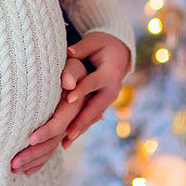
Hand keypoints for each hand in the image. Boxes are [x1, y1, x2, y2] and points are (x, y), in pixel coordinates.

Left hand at [10, 57, 86, 175]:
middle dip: (33, 154)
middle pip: (53, 142)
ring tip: (13, 170)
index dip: (46, 131)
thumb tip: (69, 82)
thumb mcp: (73, 65)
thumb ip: (71, 72)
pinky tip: (27, 172)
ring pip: (50, 149)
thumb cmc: (71, 66)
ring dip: (33, 161)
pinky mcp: (60, 133)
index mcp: (75, 106)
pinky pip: (51, 150)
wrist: (79, 73)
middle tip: (13, 163)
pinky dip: (39, 162)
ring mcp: (67, 128)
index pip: (60, 122)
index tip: (29, 139)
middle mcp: (72, 121)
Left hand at [61, 32, 130, 147]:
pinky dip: (80, 128)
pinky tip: (67, 142)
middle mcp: (112, 89)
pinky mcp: (102, 104)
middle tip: (67, 133)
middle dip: (81, 121)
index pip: (93, 82)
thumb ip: (81, 48)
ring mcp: (108, 99)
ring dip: (80, 130)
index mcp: (110, 73)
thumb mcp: (94, 42)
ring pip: (93, 116)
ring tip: (65, 144)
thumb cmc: (103, 44)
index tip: (68, 98)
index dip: (81, 90)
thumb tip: (68, 53)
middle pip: (95, 107)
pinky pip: (91, 117)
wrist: (119, 52)